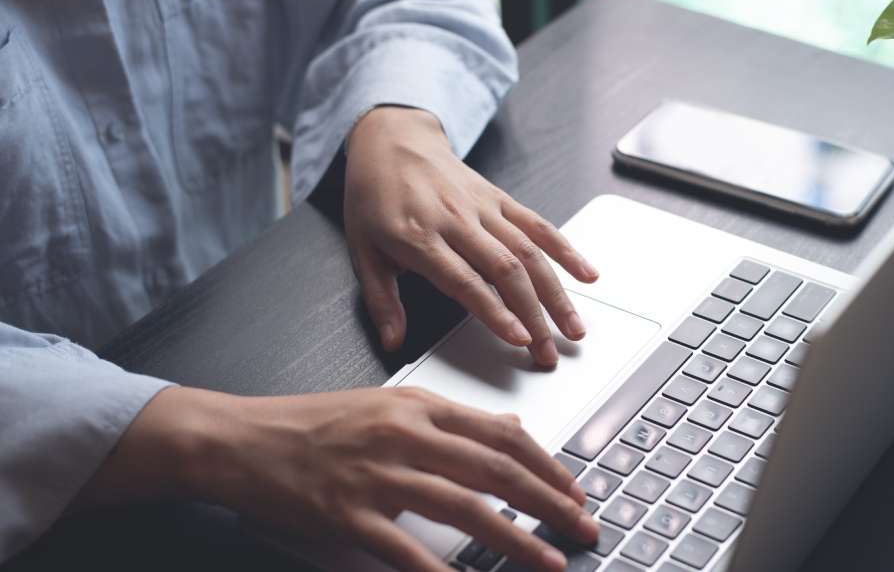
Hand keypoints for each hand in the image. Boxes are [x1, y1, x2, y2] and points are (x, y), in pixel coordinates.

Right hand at [75, 386, 597, 571]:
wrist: (241, 439)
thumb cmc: (312, 423)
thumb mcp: (388, 405)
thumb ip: (449, 419)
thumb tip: (508, 427)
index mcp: (418, 407)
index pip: (501, 434)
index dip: (546, 465)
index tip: (574, 489)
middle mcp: (404, 436)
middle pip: (496, 470)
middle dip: (550, 501)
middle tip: (583, 526)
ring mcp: (377, 476)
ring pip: (465, 507)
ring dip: (516, 538)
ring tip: (550, 561)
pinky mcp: (348, 515)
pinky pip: (405, 550)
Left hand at [344, 107, 598, 366]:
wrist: (391, 140)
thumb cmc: (374, 197)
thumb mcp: (362, 251)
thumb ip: (381, 301)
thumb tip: (393, 342)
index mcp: (420, 237)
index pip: (465, 281)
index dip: (495, 312)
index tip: (518, 339)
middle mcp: (457, 221)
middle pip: (506, 271)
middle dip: (534, 315)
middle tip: (549, 351)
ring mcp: (483, 208)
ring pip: (529, 252)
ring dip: (556, 293)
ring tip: (574, 327)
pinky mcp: (500, 199)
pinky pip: (538, 225)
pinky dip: (565, 250)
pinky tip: (586, 274)